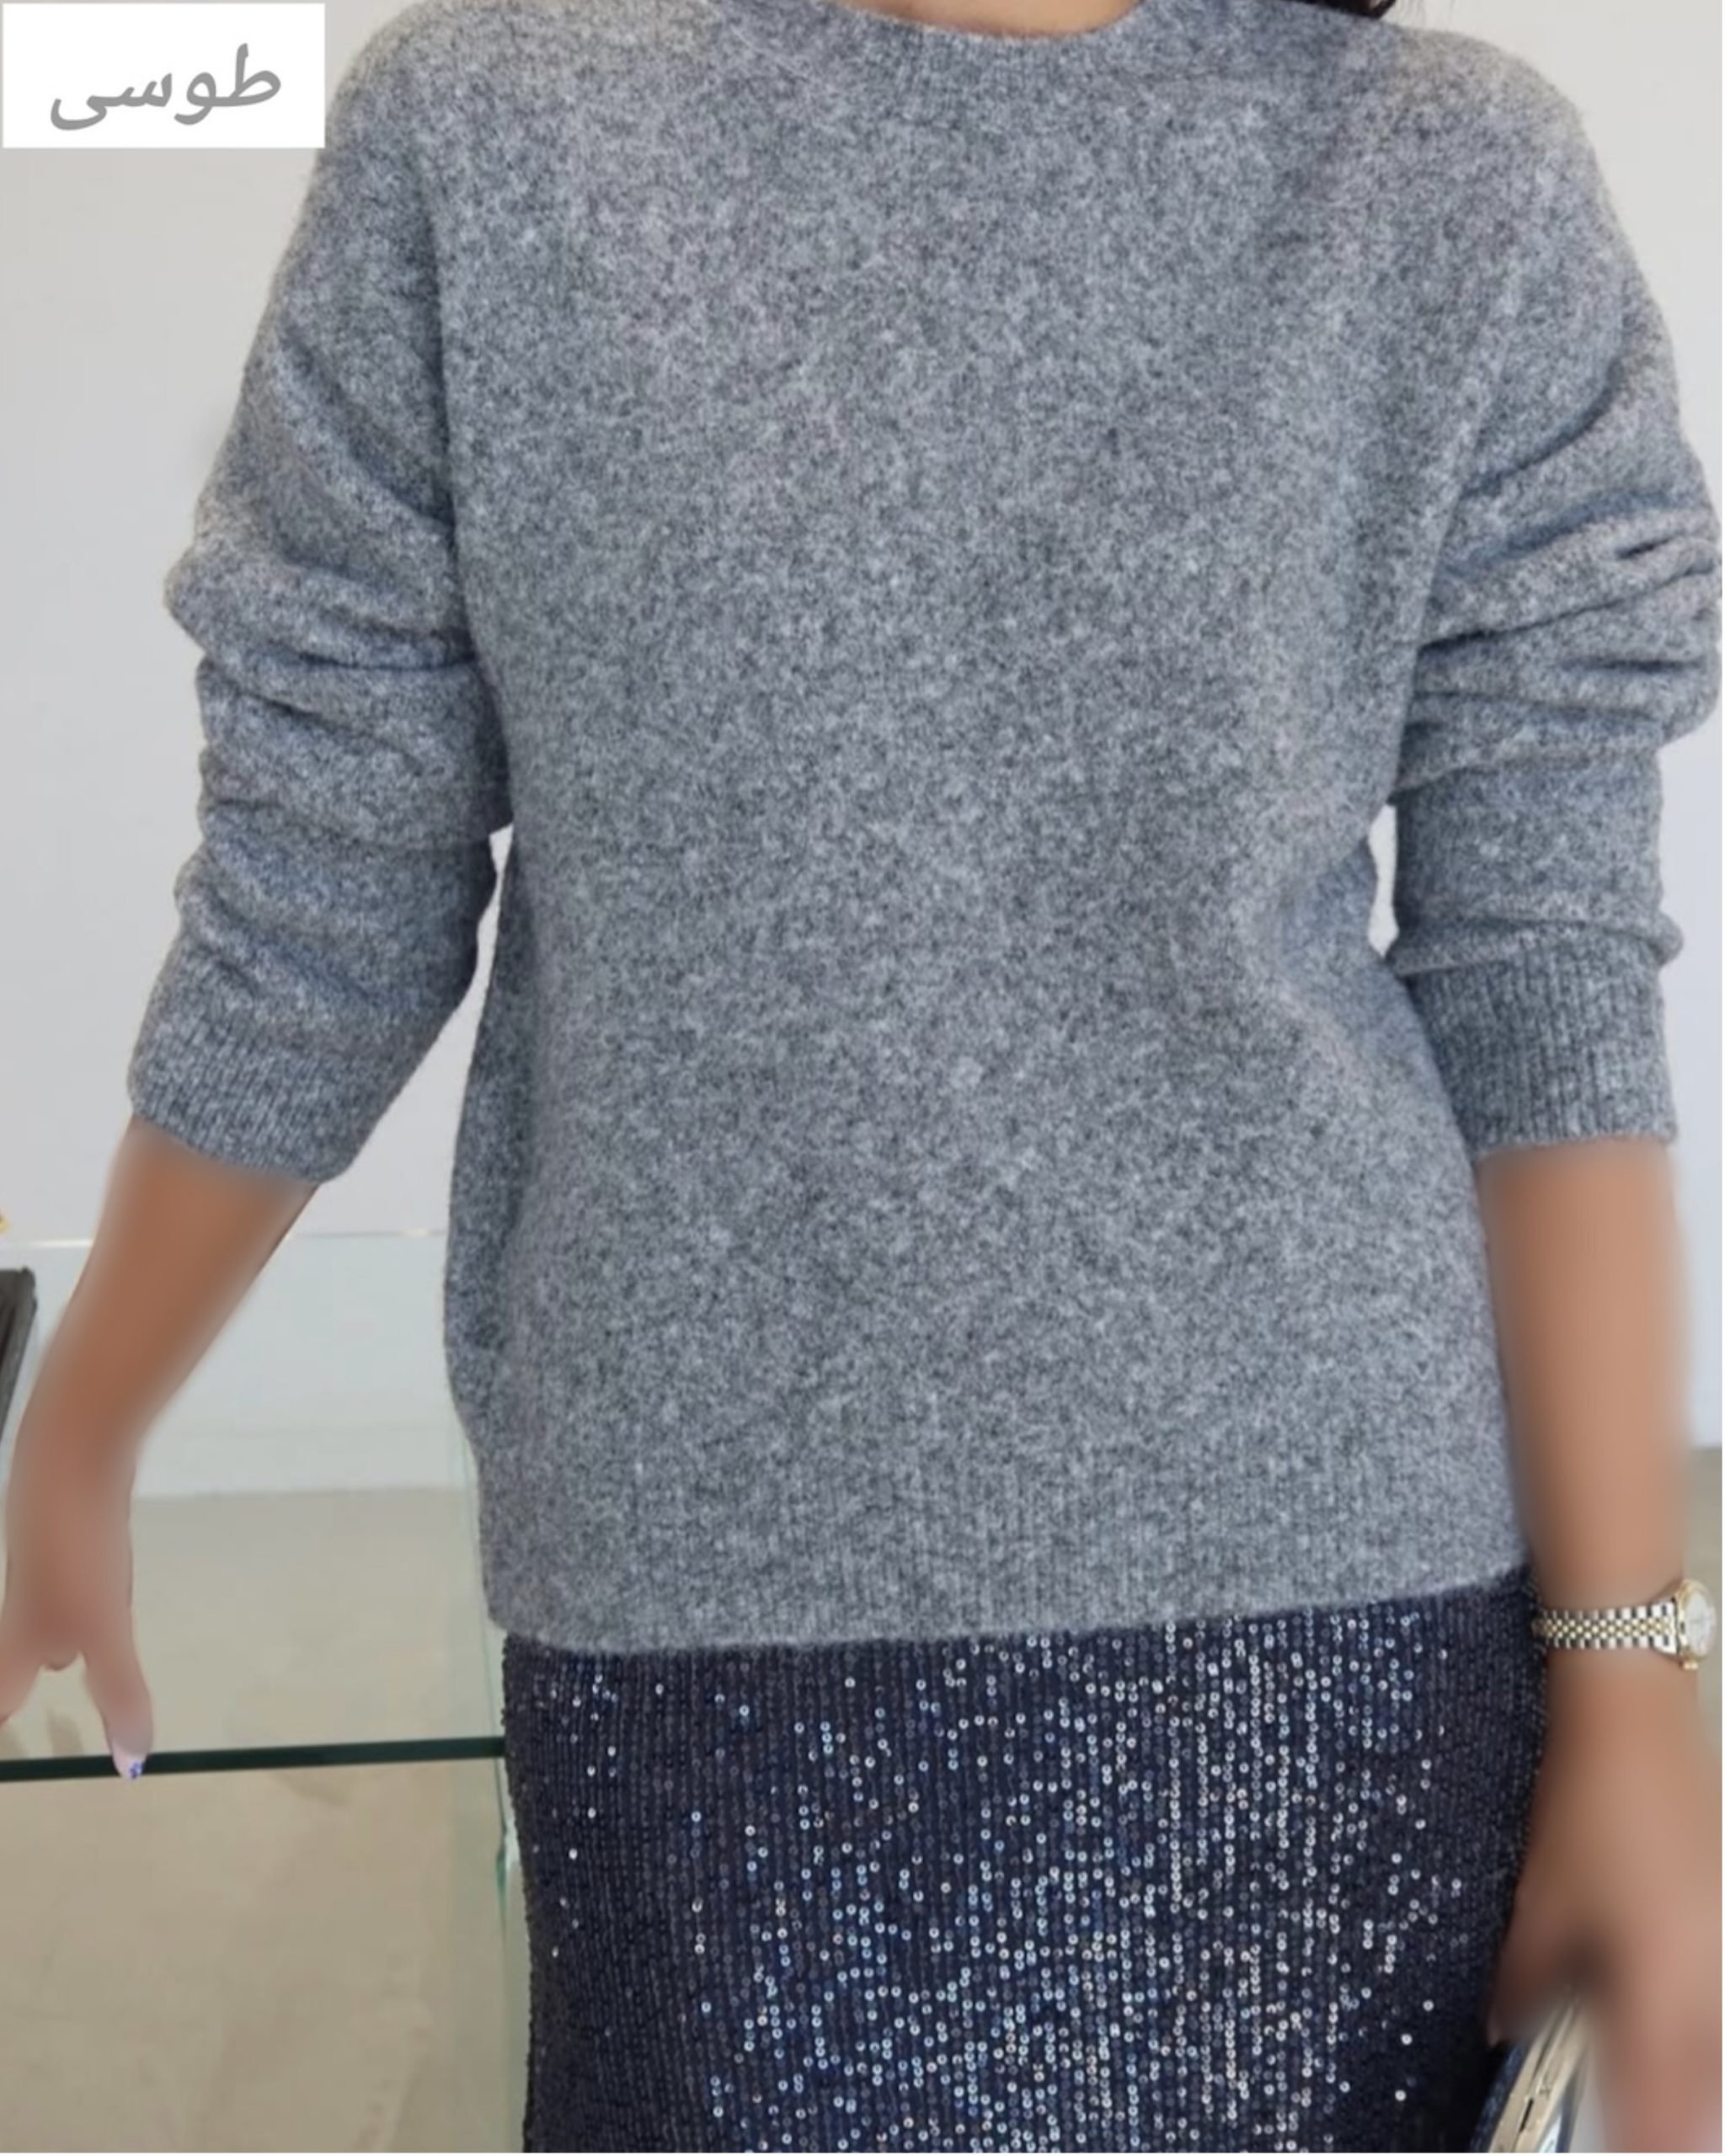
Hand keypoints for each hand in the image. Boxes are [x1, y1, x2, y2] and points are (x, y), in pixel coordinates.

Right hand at [0, 1415, 153, 1777]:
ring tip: (64, 1655)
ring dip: (57, 1630)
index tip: (2, 1722)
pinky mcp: (78, 1522)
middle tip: (25, 1695)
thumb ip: (119, 1686)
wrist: (73, 1445)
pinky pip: (77, 1568)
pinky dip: (85, 1588)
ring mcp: (53, 1554)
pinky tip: (103, 1577)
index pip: (4, 1686)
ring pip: (50, 1603)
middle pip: (24, 1643)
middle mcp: (31, 1593)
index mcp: (24, 1626)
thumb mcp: (104, 1621)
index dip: (1, 1708)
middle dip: (25, 1671)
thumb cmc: (74, 1538)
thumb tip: (131, 1760)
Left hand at [1489, 1653, 1720, 2152]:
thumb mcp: (1538, 1898)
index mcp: (1663, 1979)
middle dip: (1667, 2127)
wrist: (1635, 1714)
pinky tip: (1667, 2040)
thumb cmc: (1584, 1797)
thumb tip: (1507, 2034)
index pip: (1658, 2104)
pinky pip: (1720, 2010)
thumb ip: (1525, 1983)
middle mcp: (1713, 1976)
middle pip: (1703, 2094)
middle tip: (1629, 2141)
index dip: (1635, 2145)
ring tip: (1642, 2109)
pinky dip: (1698, 2042)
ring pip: (1717, 2057)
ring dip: (1687, 2090)